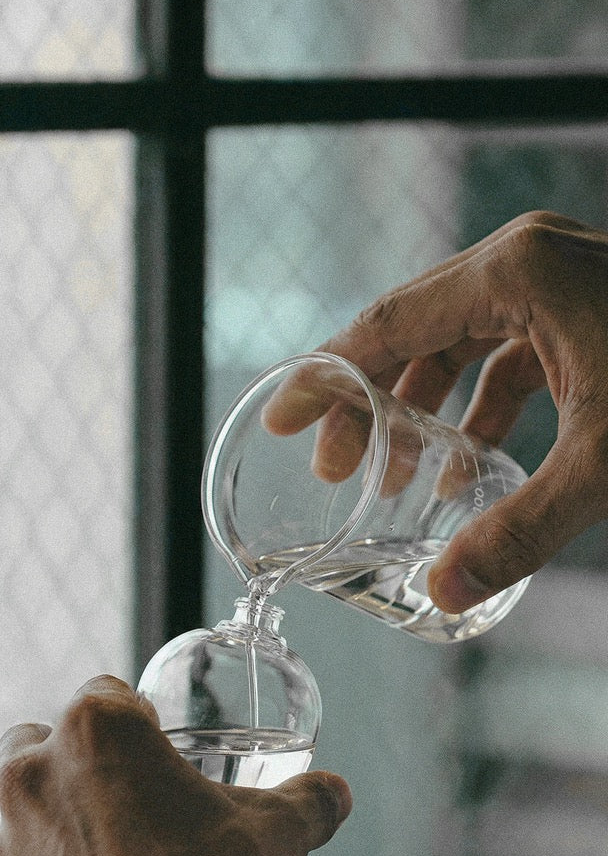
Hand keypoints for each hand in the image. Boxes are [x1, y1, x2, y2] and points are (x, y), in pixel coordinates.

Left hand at [0, 675, 350, 855]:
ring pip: (18, 833)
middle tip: (125, 813)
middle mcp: (31, 783)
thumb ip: (306, 800)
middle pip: (34, 750)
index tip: (154, 760)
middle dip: (69, 771)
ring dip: (56, 848)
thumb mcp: (277, 831)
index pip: (102, 698)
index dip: (133, 726)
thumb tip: (334, 793)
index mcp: (94, 733)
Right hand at [264, 211, 607, 611]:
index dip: (325, 376)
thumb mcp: (603, 463)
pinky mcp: (582, 307)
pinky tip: (468, 460)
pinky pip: (507, 352)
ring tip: (396, 477)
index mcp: (513, 271)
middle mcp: (526, 260)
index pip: (386, 324)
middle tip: (333, 471)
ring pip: (460, 341)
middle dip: (369, 403)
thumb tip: (444, 596)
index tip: (281, 419)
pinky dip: (480, 405)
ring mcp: (556, 278)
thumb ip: (520, 529)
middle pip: (413, 330)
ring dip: (424, 407)